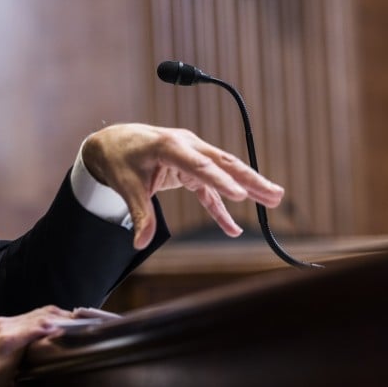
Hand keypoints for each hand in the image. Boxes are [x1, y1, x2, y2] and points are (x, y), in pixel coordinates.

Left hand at [82, 123, 284, 249]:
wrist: (112, 142)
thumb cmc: (118, 159)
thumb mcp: (125, 186)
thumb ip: (139, 214)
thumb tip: (140, 243)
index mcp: (169, 146)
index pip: (200, 165)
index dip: (220, 181)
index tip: (240, 195)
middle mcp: (186, 146)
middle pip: (222, 164)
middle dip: (249, 180)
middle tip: (275, 195)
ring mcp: (191, 155)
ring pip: (223, 172)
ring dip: (247, 187)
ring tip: (274, 199)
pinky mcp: (189, 168)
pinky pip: (209, 189)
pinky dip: (220, 207)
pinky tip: (232, 228)